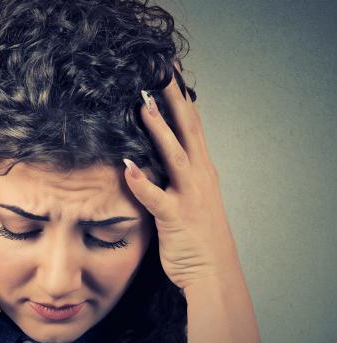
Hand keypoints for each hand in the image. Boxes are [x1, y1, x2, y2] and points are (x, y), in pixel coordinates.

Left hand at [123, 63, 242, 290]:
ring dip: (160, 130)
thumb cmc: (199, 236)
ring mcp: (190, 196)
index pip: (192, 125)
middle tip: (162, 70)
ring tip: (144, 106)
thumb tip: (157, 155)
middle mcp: (199, 177)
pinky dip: (143, 183)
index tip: (171, 72)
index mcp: (202, 170)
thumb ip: (178, 175)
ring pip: (175, 155)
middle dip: (175, 98)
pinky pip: (157, 198)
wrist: (214, 273)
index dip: (181, 98)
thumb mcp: (192, 198)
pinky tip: (127, 167)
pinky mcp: (176, 218)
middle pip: (188, 129)